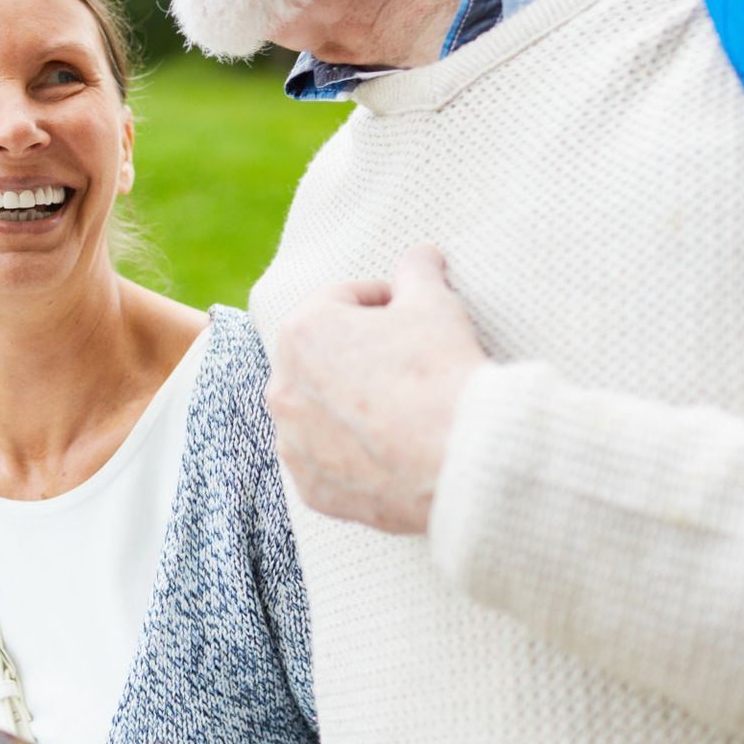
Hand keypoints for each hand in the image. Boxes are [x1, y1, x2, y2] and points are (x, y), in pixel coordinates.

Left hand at [267, 244, 486, 533]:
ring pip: (320, 413)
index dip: (383, 302)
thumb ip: (417, 272)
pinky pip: (327, 463)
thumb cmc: (442, 373)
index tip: (411, 314)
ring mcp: (292, 444)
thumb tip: (421, 254)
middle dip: (360, 355)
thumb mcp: (434, 304)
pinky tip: (389, 452)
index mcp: (301, 332)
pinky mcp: (312, 489)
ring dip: (349, 406)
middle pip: (324, 359)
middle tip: (408, 362)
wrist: (461, 459)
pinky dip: (351, 456)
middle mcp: (282, 388)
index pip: (341, 301)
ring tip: (400, 410)